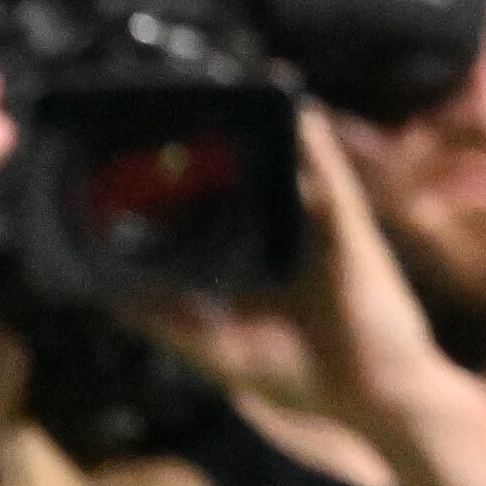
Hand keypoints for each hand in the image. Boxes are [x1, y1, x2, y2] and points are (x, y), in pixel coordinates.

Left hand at [143, 114, 469, 436]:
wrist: (378, 396)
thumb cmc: (308, 378)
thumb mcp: (221, 352)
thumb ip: (170, 325)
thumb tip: (108, 297)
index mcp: (255, 263)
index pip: (212, 214)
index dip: (178, 189)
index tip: (135, 163)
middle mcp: (286, 236)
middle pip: (249, 180)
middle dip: (216, 150)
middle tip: (174, 114)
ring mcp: (320, 227)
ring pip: (288, 166)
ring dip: (267, 129)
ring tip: (232, 88)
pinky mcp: (347, 227)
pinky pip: (329, 175)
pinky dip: (312, 141)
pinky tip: (295, 108)